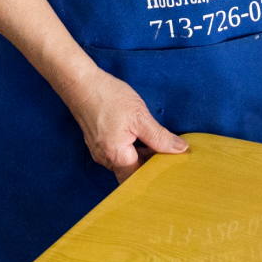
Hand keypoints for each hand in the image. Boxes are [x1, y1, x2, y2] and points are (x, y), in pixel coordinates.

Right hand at [65, 66, 188, 182]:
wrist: (81, 83)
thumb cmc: (109, 97)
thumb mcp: (139, 116)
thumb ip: (160, 136)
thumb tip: (181, 149)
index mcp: (116, 156)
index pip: (140, 178)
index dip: (156, 175)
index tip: (173, 168)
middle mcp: (105, 159)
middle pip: (131, 172)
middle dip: (150, 165)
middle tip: (170, 154)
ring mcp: (99, 151)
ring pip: (125, 162)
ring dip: (141, 155)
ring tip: (157, 143)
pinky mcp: (97, 142)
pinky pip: (117, 152)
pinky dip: (130, 148)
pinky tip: (140, 135)